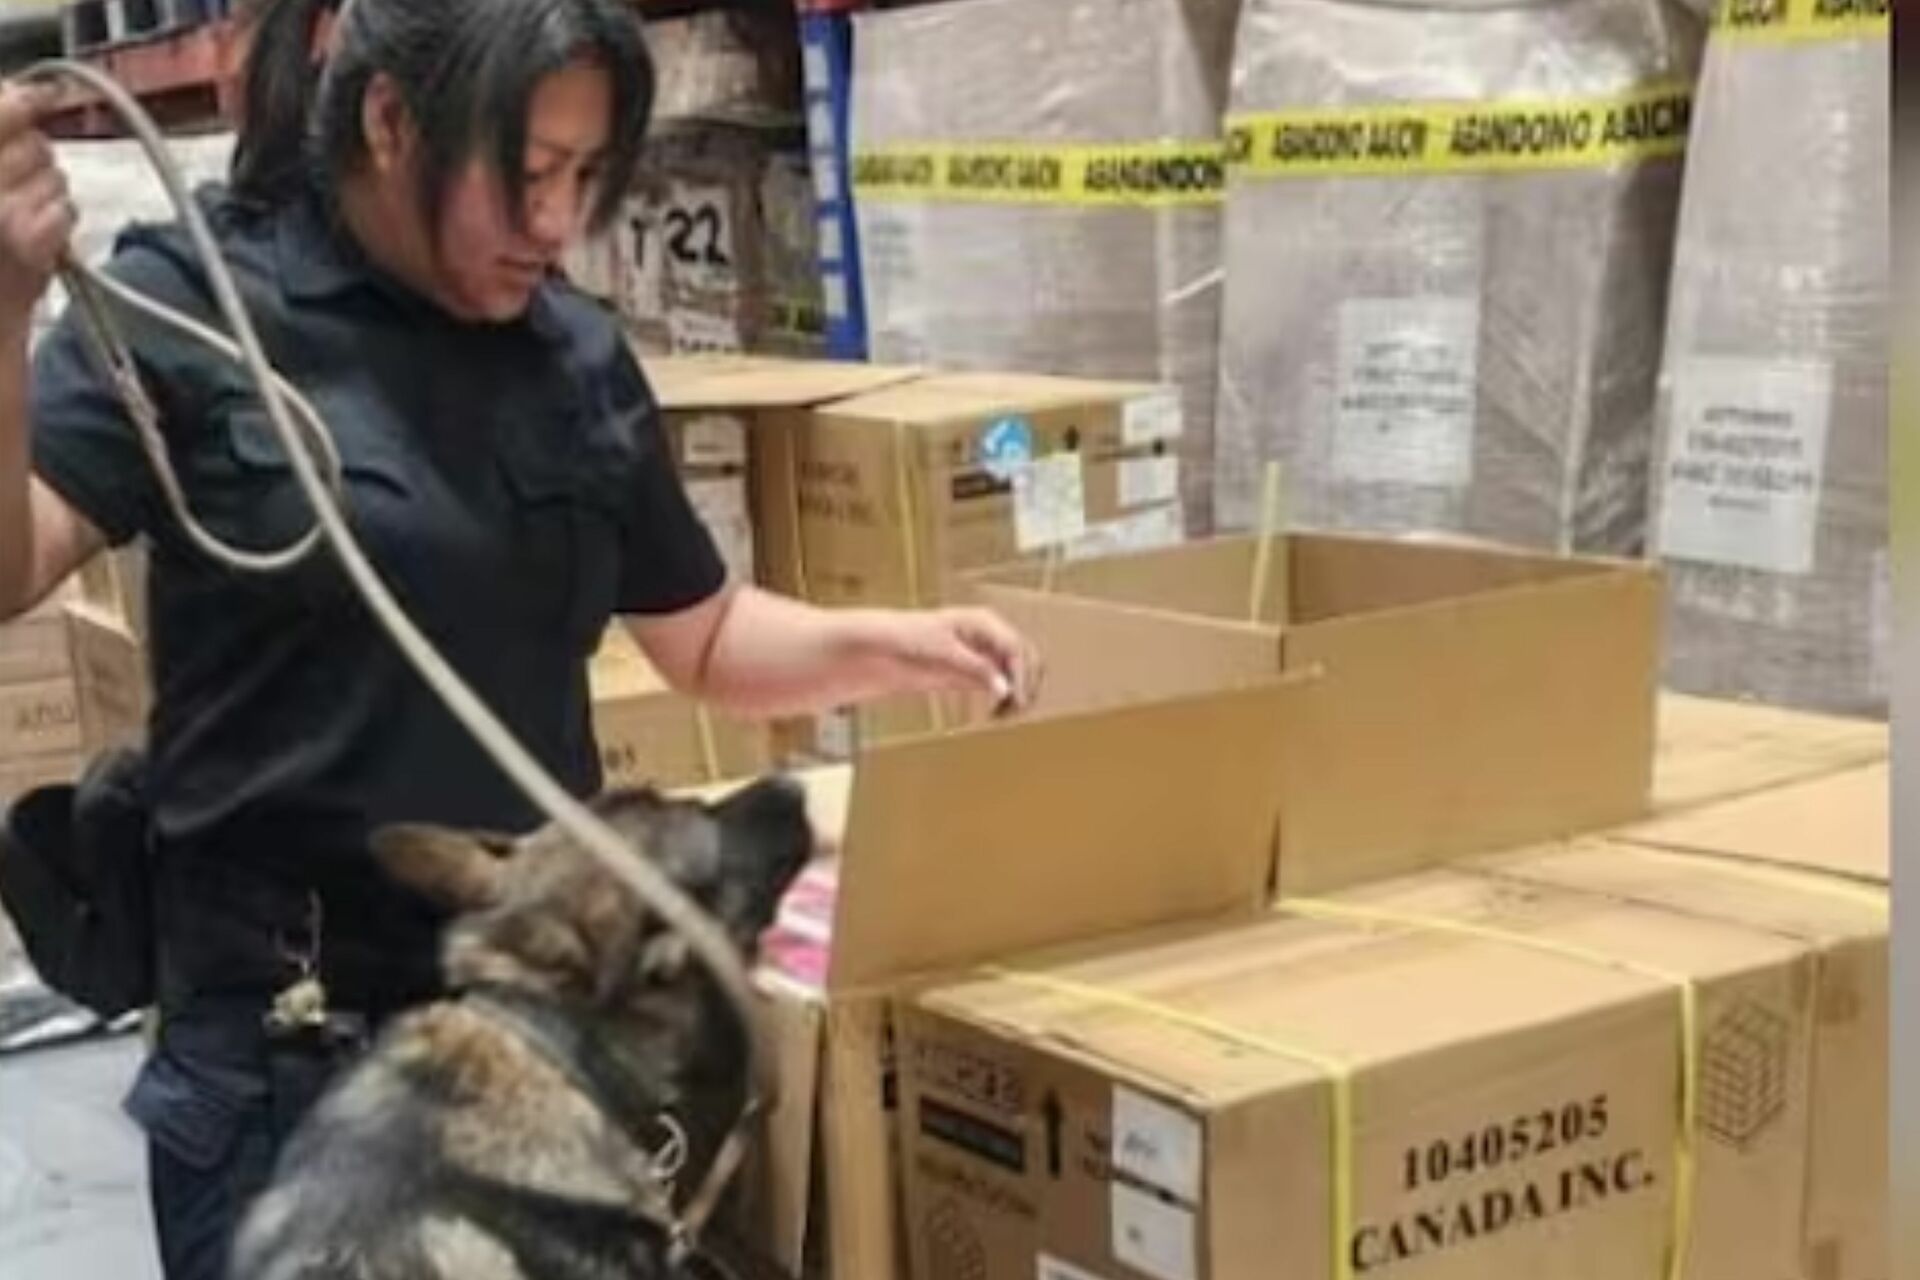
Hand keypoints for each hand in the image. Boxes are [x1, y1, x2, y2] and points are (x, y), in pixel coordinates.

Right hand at [0, 84, 71, 330]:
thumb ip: (1, 136)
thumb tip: (31, 91)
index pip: (4, 106)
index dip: (23, 98)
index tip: (42, 95)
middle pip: (36, 143)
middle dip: (35, 163)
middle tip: (15, 192)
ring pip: (56, 178)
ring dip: (47, 197)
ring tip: (17, 222)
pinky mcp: (26, 238)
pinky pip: (66, 212)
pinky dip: (58, 227)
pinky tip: (35, 244)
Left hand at [860, 606, 1042, 715]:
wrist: (883, 646)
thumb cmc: (909, 636)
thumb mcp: (944, 652)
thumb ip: (976, 668)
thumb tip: (1004, 687)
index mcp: (984, 622)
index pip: (1017, 648)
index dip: (1022, 675)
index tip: (1017, 699)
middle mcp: (989, 636)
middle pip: (1025, 659)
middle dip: (1027, 684)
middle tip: (1018, 710)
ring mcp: (984, 654)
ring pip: (1018, 674)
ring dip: (1019, 693)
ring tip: (1009, 715)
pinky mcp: (975, 672)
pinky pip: (1002, 685)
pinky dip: (1006, 700)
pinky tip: (999, 714)